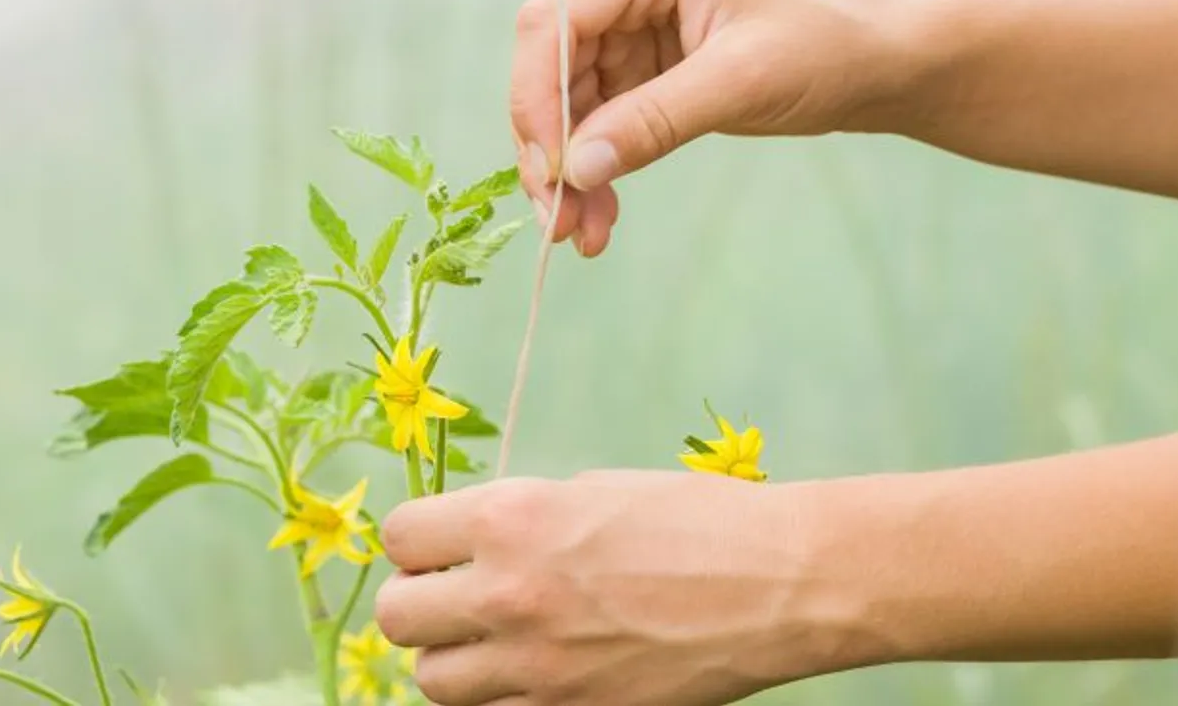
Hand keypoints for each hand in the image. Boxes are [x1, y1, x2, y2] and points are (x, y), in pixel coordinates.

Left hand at [373, 471, 865, 705]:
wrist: (780, 583)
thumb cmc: (697, 520)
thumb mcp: (591, 492)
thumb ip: (515, 520)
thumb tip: (465, 543)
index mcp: (511, 520)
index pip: (400, 537)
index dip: (417, 542)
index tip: (437, 548)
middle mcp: (509, 595)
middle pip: (397, 618)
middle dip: (420, 605)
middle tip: (455, 600)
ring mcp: (537, 668)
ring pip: (432, 682)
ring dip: (455, 660)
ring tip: (497, 643)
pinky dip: (499, 702)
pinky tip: (535, 677)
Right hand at [510, 0, 903, 256]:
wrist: (870, 68)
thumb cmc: (822, 46)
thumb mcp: (740, 80)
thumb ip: (654, 120)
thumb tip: (575, 170)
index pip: (555, 19)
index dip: (536, 93)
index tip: (551, 167)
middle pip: (546, 70)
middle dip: (547, 147)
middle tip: (556, 217)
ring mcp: (628, 41)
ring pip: (564, 112)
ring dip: (566, 177)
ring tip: (579, 234)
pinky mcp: (639, 84)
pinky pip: (595, 134)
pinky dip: (593, 179)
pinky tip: (600, 221)